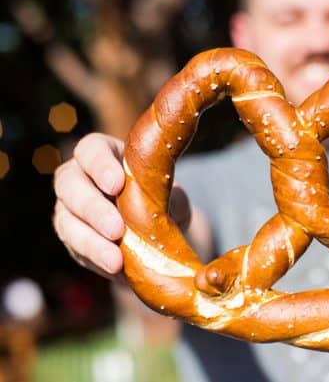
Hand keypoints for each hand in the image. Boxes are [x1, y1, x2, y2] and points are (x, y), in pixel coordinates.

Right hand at [53, 133, 191, 281]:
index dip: (99, 165)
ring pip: (67, 222)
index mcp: (104, 154)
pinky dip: (96, 260)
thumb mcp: (170, 191)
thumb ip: (167, 192)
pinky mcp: (73, 238)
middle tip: (117, 229)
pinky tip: (115, 270)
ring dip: (91, 242)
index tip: (117, 184)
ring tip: (116, 261)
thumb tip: (169, 202)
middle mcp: (78, 177)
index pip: (90, 150)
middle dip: (92, 209)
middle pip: (69, 185)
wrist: (158, 230)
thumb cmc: (162, 198)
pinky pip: (77, 250)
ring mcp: (70, 209)